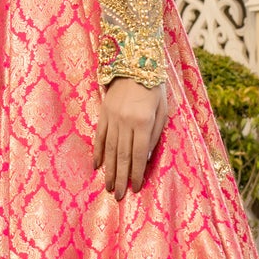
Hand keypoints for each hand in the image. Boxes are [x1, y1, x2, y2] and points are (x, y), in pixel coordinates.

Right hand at [94, 79, 167, 200]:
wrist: (134, 63)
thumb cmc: (154, 88)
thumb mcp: (162, 110)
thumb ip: (155, 135)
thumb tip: (144, 159)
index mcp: (143, 122)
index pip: (138, 154)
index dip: (136, 173)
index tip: (134, 188)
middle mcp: (125, 121)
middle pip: (121, 155)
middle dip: (120, 177)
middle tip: (117, 195)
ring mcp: (112, 117)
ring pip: (109, 149)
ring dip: (108, 170)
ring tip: (107, 186)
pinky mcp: (103, 113)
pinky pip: (99, 136)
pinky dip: (97, 152)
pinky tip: (97, 166)